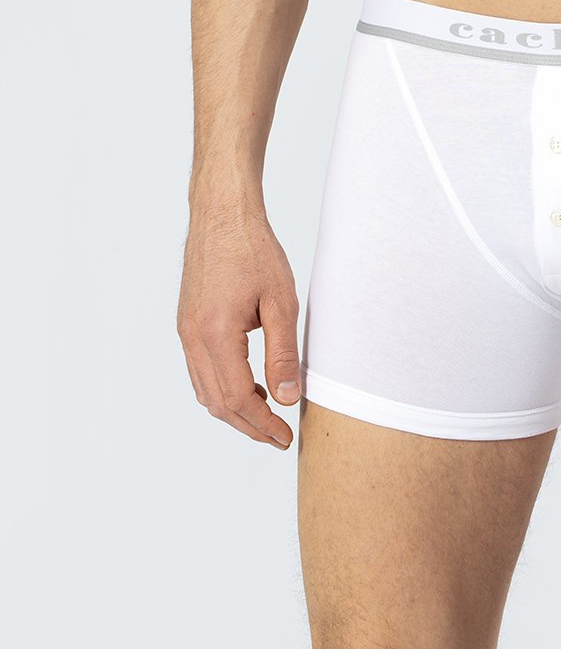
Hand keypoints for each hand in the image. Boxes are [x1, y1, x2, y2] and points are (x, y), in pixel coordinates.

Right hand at [177, 196, 301, 449]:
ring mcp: (185, 331)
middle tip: (278, 437)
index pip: (236, 399)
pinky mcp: (187, 323)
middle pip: (217, 402)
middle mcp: (192, 337)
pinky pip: (200, 370)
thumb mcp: (280, 300)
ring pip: (205, 390)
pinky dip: (222, 387)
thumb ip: (283, 352)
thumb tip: (287, 397)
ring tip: (267, 415)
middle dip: (248, 426)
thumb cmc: (253, 248)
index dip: (261, 425)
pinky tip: (248, 384)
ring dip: (234, 410)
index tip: (284, 437)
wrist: (222, 212)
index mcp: (215, 333)